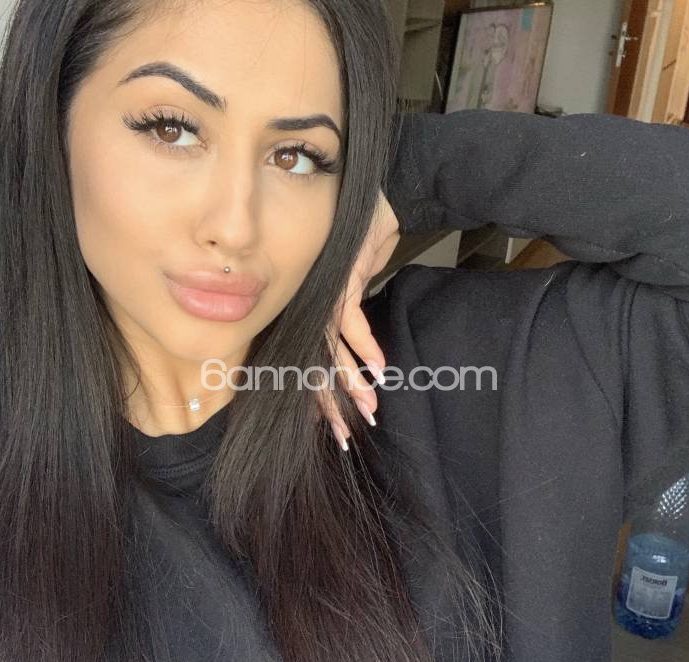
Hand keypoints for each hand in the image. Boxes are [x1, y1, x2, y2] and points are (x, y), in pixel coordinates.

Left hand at [320, 190, 399, 449]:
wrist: (364, 196)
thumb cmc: (360, 231)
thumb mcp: (359, 271)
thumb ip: (356, 296)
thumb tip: (362, 322)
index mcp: (311, 310)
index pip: (312, 360)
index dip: (319, 395)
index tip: (326, 426)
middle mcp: (311, 308)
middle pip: (315, 365)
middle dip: (331, 405)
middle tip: (343, 438)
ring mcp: (322, 297)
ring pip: (330, 350)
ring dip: (352, 383)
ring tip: (368, 411)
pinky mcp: (338, 282)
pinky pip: (348, 319)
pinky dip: (365, 345)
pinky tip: (377, 369)